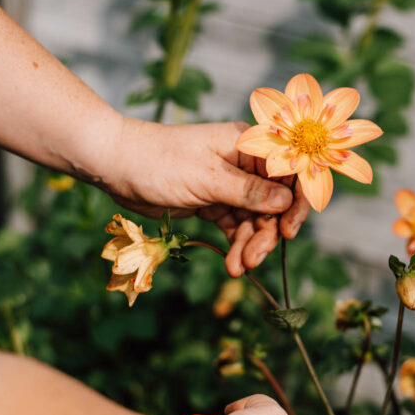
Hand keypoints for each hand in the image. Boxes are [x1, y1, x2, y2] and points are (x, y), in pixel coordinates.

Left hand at [99, 118, 309, 275]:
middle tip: (255, 259)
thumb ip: (249, 192)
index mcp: (250, 146)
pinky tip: (231, 263)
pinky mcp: (215, 203)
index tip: (288, 230)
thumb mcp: (208, 178)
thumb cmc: (161, 161)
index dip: (297, 201)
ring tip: (239, 268)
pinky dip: (236, 245)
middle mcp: (246, 165)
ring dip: (250, 245)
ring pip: (256, 220)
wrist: (117, 166)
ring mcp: (231, 185)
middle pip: (275, 203)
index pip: (290, 172)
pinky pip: (236, 227)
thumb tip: (287, 201)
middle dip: (267, 233)